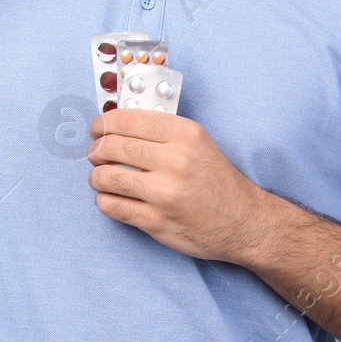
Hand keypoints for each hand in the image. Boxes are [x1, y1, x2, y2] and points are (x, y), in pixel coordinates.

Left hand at [86, 108, 267, 262]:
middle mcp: (175, 160)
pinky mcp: (156, 221)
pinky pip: (111, 206)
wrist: (245, 222)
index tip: (96, 129)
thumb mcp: (198, 142)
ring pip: (105, 177)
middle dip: (95, 150)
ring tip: (101, 178)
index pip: (124, 119)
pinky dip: (104, 200)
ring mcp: (164, 193)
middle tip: (95, 154)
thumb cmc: (217, 180)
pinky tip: (112, 197)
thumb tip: (116, 122)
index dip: (102, 124)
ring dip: (96, 177)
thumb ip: (162, 131)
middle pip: (110, 146)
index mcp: (184, 134)